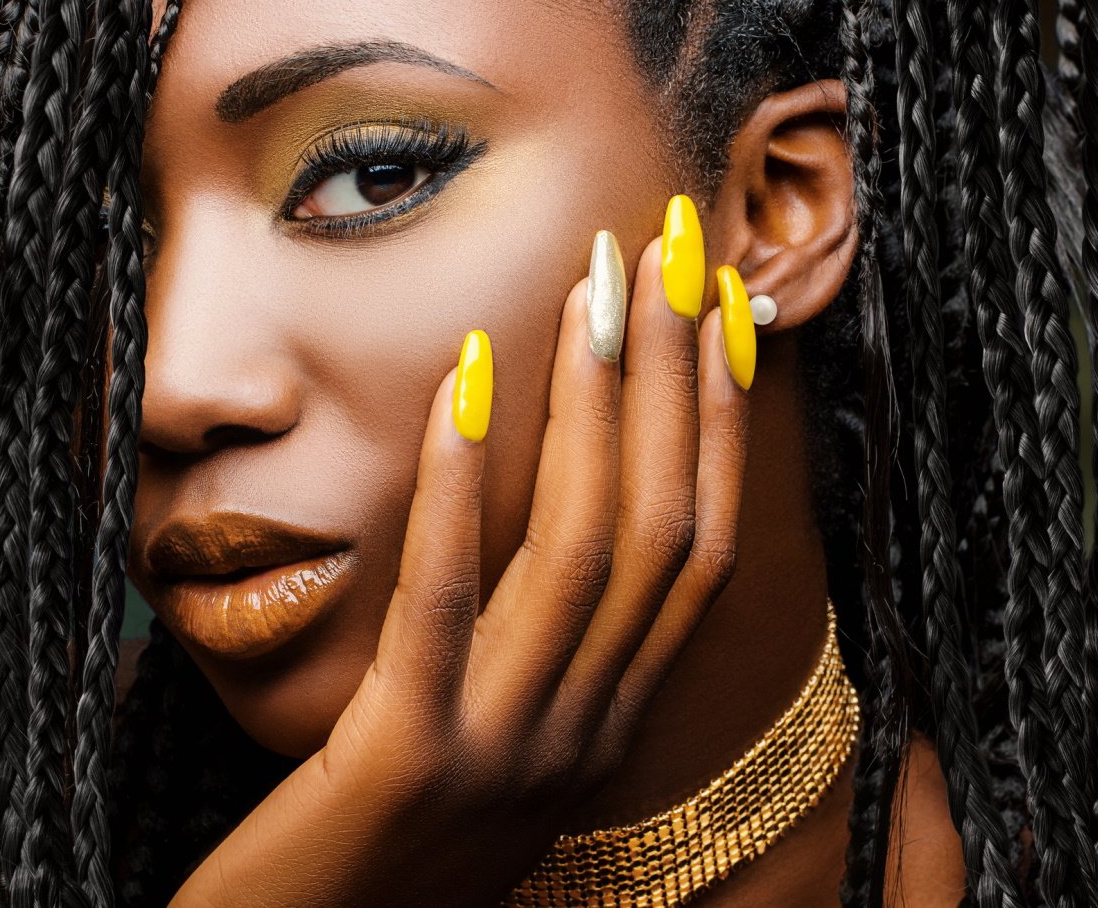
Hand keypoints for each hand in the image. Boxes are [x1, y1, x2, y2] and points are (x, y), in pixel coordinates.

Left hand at [167, 225, 751, 907]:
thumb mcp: (487, 753)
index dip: (720, 428)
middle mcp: (584, 739)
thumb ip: (530, 663)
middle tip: (670, 250)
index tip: (718, 312)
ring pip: (584, 555)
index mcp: (607, 731)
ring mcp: (507, 754)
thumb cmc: (377, 855)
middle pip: (663, 532)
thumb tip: (543, 531)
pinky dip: (463, 485)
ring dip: (595, 408)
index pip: (700, 558)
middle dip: (675, 381)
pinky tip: (464, 384)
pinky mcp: (407, 761)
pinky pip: (449, 602)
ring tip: (590, 289)